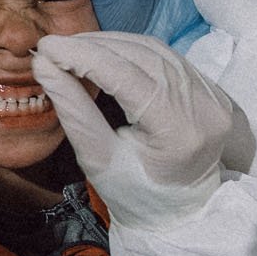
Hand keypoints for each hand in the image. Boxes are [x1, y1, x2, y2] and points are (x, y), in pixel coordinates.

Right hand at [32, 32, 250, 230]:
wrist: (178, 211)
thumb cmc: (135, 195)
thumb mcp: (97, 159)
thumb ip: (73, 110)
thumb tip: (44, 66)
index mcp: (179, 133)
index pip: (127, 77)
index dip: (84, 56)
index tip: (47, 47)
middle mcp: (204, 108)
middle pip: (142, 57)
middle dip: (93, 46)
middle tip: (54, 47)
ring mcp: (212, 96)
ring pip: (154, 50)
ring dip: (110, 44)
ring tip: (73, 49)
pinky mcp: (210, 90)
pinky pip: (166, 56)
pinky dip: (131, 50)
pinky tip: (104, 53)